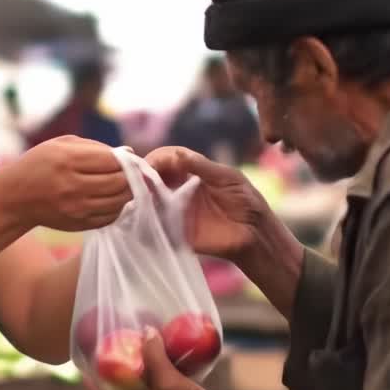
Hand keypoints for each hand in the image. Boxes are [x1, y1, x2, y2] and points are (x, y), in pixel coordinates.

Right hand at [0, 136, 131, 231]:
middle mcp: (72, 186)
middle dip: (132, 176)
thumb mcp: (60, 145)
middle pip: (120, 182)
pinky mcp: (79, 225)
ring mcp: (76, 209)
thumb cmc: (39, 164)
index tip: (131, 159)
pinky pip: (110, 217)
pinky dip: (117, 207)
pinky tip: (112, 198)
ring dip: (128, 192)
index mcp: (67, 161)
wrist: (14, 198)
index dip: (127, 159)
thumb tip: (129, 153)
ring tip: (126, 185)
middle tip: (134, 173)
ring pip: (119, 201)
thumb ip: (95, 146)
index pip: (112, 160)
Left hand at [86, 330, 242, 389]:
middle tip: (114, 347)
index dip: (92, 377)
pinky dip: (152, 372)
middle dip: (116, 370)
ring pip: (136, 388)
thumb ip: (155, 357)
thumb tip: (145, 332)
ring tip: (133, 347)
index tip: (88, 357)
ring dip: (135, 370)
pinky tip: (158, 355)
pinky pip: (152, 386)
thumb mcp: (169, 382)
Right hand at [143, 146, 269, 261]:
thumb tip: (177, 155)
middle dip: (141, 176)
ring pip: (149, 199)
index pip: (167, 158)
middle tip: (134, 181)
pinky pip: (156, 225)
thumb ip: (202, 166)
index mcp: (192, 171)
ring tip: (134, 197)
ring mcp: (176, 209)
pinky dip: (144, 221)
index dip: (156, 159)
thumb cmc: (246, 201)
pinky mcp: (176, 231)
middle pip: (153, 177)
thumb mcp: (227, 178)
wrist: (255, 234)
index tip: (148, 165)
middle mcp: (180, 188)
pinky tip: (140, 217)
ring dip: (139, 197)